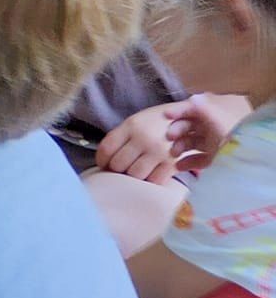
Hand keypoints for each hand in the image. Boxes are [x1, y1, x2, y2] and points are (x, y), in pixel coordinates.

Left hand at [94, 96, 237, 183]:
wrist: (196, 117)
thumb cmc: (162, 120)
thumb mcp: (140, 120)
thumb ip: (122, 135)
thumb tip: (105, 156)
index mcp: (132, 124)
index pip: (106, 148)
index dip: (102, 160)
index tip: (103, 164)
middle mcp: (143, 138)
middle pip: (118, 165)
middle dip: (116, 170)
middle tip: (119, 171)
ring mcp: (158, 152)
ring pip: (135, 175)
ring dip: (133, 177)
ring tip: (135, 172)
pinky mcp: (172, 163)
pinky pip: (154, 180)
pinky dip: (151, 181)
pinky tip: (151, 175)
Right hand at [162, 93, 244, 174]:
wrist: (245, 161)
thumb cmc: (230, 137)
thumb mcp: (217, 121)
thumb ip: (203, 109)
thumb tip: (193, 97)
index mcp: (214, 116)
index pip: (194, 109)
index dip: (179, 111)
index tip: (165, 115)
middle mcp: (213, 129)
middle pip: (190, 127)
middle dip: (177, 131)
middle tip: (168, 137)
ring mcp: (214, 145)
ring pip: (192, 143)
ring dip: (180, 147)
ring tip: (173, 154)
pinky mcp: (214, 160)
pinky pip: (197, 159)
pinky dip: (187, 162)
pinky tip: (178, 166)